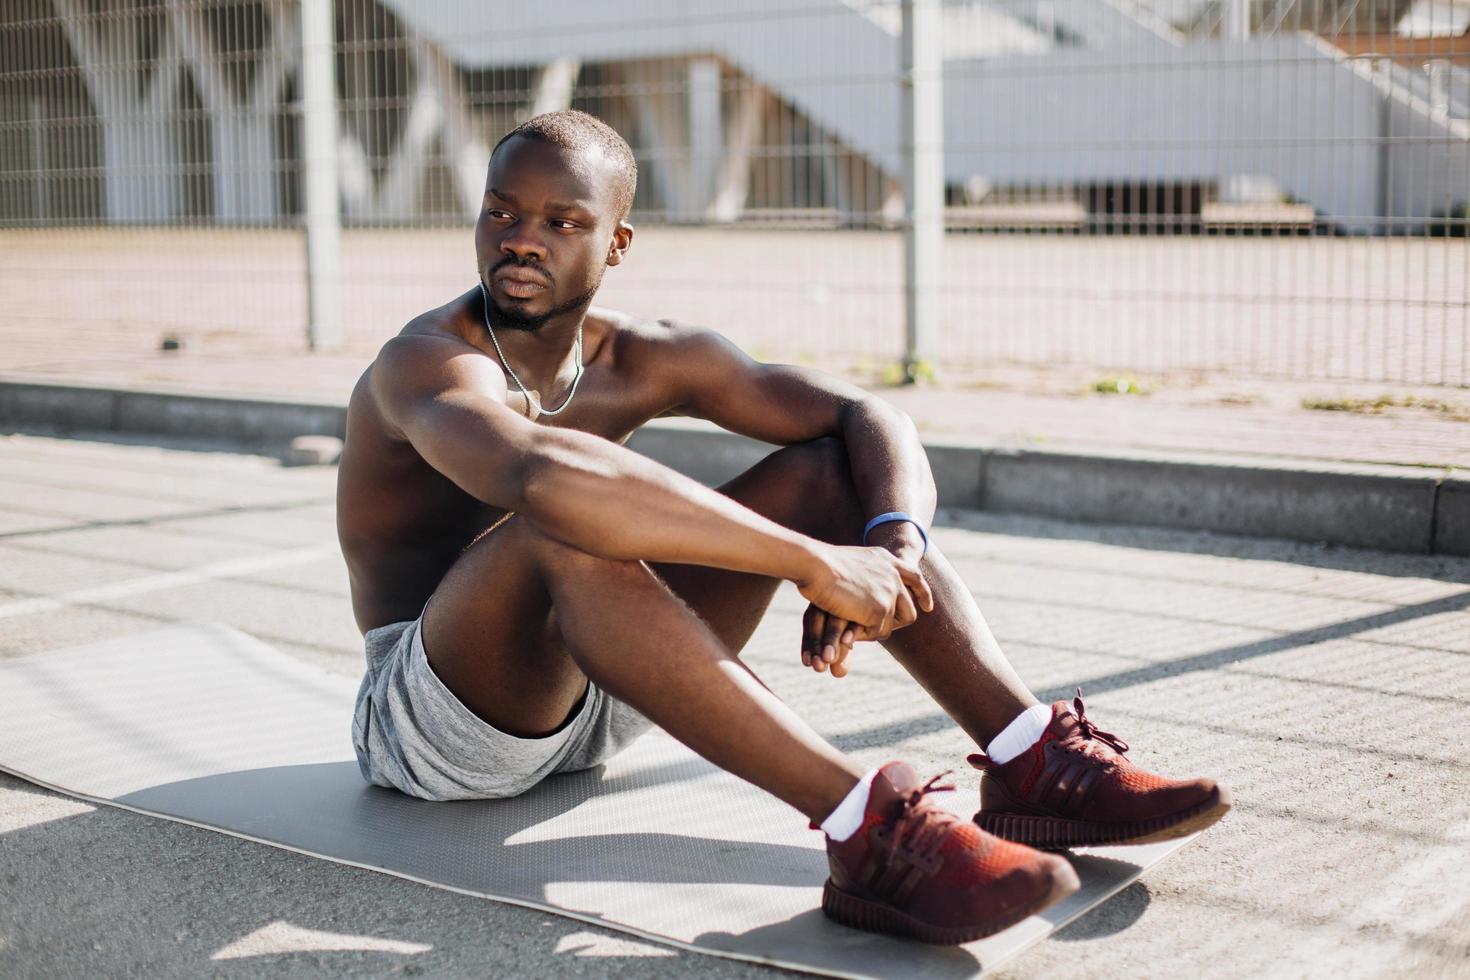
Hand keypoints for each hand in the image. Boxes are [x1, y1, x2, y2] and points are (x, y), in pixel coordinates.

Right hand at [796, 544, 933, 676]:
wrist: (817, 566)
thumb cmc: (820, 565)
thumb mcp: (850, 564)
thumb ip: (864, 574)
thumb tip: (866, 589)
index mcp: (885, 560)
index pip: (914, 576)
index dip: (922, 592)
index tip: (928, 607)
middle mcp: (893, 575)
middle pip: (909, 608)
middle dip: (901, 622)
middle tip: (886, 628)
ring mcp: (889, 593)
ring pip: (890, 625)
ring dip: (872, 630)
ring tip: (853, 630)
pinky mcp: (881, 610)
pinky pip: (876, 632)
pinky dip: (862, 635)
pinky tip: (847, 631)